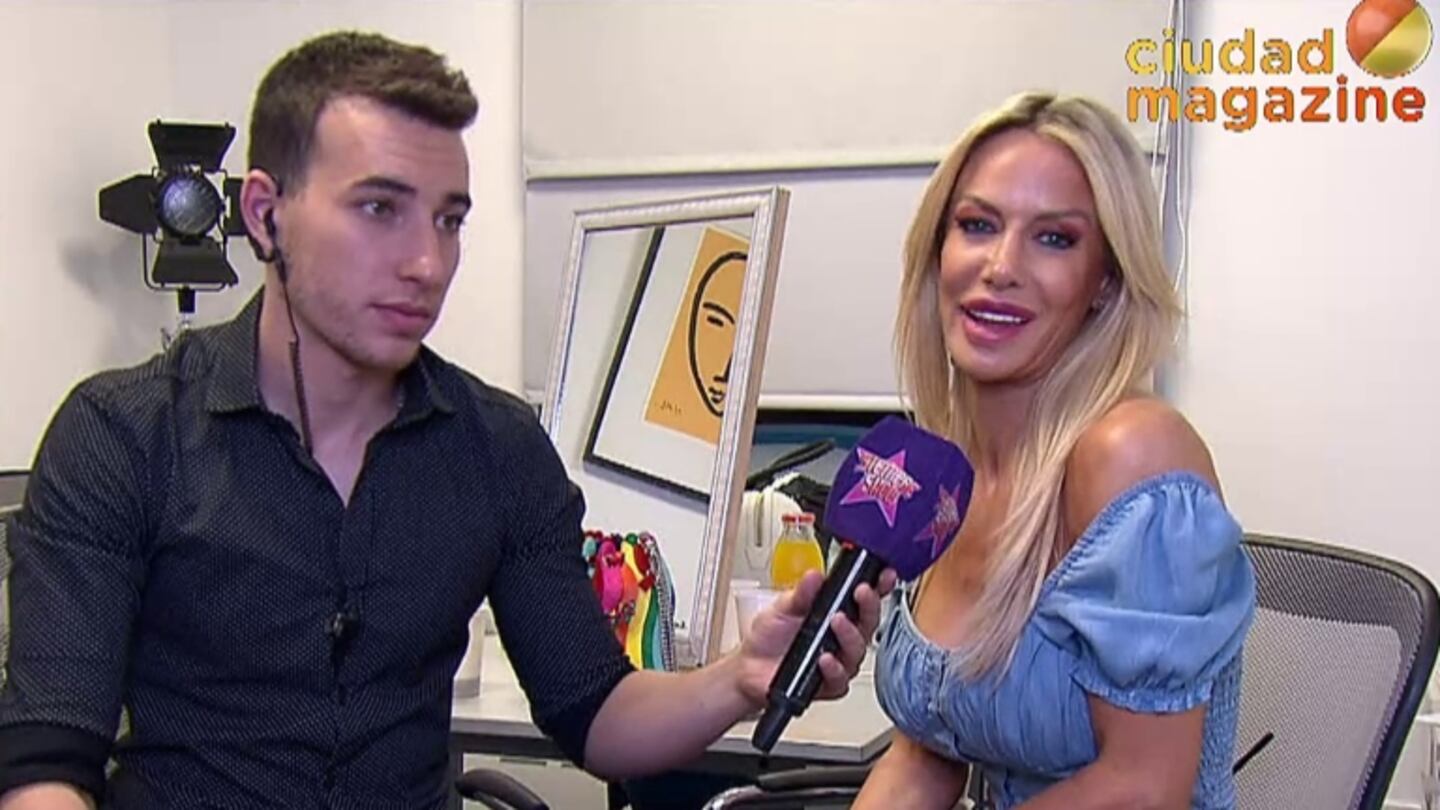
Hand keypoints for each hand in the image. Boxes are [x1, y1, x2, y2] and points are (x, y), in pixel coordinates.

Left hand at [734, 567, 897, 706]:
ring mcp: (838, 660)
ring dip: (850, 636)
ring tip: (837, 622)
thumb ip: (800, 593)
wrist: (749, 667)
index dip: (879, 586)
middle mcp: (842, 637)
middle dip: (869, 606)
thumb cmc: (769, 636)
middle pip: (868, 623)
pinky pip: (840, 679)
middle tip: (862, 593)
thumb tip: (815, 576)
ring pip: (858, 651)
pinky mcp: (828, 684)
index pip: (863, 599)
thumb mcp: (782, 607)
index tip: (884, 575)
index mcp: (835, 613)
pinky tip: (825, 659)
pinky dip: (834, 669)